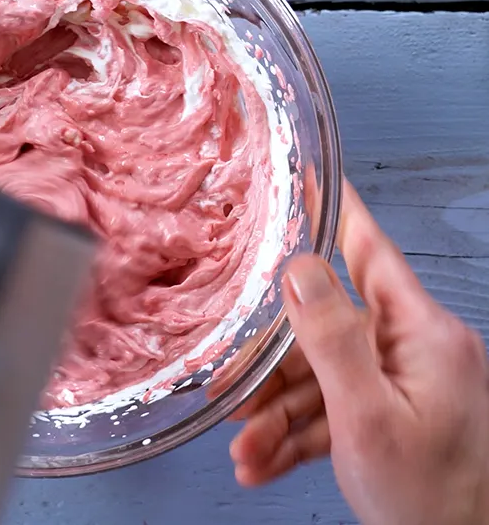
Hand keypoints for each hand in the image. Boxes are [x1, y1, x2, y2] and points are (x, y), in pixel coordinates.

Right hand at [230, 180, 488, 524]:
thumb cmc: (434, 501)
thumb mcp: (369, 417)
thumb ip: (332, 339)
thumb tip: (298, 269)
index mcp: (421, 332)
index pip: (369, 248)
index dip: (332, 209)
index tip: (302, 174)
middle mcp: (412, 348)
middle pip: (325, 325)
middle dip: (274, 360)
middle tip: (232, 379)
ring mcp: (400, 382)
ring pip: (318, 373)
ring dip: (275, 409)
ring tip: (243, 444)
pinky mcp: (388, 412)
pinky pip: (329, 408)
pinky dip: (293, 432)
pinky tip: (261, 458)